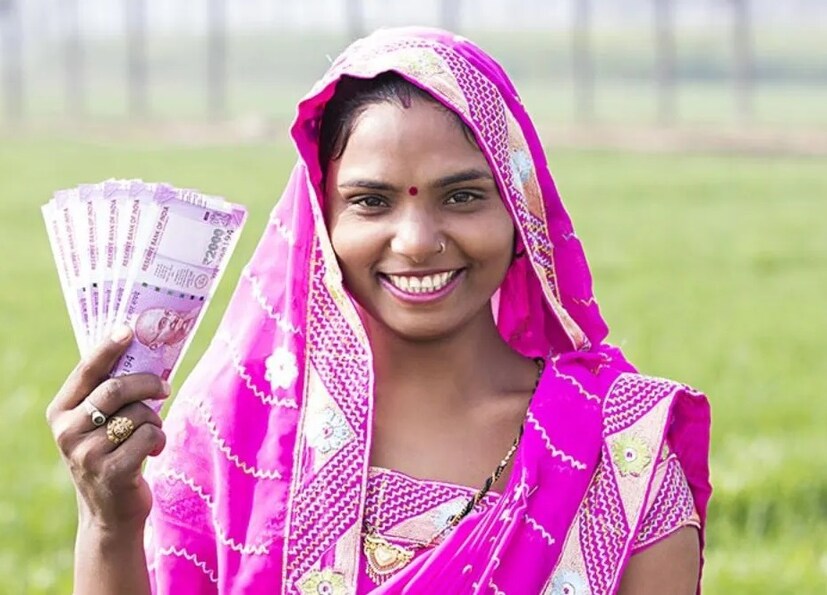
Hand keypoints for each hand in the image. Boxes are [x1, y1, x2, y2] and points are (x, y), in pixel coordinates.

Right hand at [46, 326, 170, 531]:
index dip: (107, 348)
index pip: (86, 371)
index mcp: (61, 411)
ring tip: (151, 434)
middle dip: (148, 384)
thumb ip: (108, 394)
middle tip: (165, 387)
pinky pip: (148, 437)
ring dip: (155, 420)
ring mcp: (86, 454)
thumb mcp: (98, 424)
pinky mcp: (110, 472)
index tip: (127, 329)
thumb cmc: (112, 454)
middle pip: (116, 389)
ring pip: (138, 414)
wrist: (110, 512)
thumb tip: (140, 347)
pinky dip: (159, 439)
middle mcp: (67, 431)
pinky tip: (153, 451)